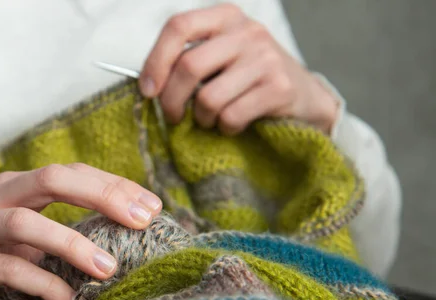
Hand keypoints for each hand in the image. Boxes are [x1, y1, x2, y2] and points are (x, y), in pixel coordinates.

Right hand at [0, 163, 161, 299]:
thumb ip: (59, 229)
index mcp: (16, 186)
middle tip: (141, 220)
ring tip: (107, 268)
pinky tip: (66, 298)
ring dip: (71, 243)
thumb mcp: (24, 234)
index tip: (151, 206)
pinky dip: (41, 282)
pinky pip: (6, 269)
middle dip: (102, 195)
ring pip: (26, 223)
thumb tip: (118, 236)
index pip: (71, 173)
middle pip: (52, 180)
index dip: (113, 185)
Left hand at [139, 3, 338, 133]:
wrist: (305, 97)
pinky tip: (232, 124)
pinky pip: (231, 116)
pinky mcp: (279, 88)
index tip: (147, 90)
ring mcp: (266, 58)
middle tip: (172, 117)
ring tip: (210, 120)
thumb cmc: (250, 79)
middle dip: (171, 101)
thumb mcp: (222, 56)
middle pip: (189, 66)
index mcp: (226, 17)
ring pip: (208, 98)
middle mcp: (247, 32)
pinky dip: (224, 128)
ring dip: (201, 119)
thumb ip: (189, 60)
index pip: (178, 26)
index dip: (155, 60)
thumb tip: (147, 86)